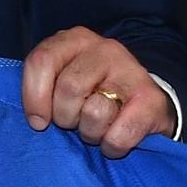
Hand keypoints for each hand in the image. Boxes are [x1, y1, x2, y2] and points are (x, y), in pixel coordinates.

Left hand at [20, 29, 173, 157]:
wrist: (142, 105)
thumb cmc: (90, 95)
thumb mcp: (59, 82)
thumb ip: (41, 87)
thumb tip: (36, 120)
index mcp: (74, 40)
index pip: (41, 61)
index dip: (34, 97)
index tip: (39, 122)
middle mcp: (104, 49)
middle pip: (68, 89)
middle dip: (65, 117)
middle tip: (74, 121)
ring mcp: (131, 71)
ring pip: (94, 113)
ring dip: (89, 133)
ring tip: (96, 127)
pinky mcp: (151, 100)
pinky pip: (118, 135)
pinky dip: (111, 146)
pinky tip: (113, 139)